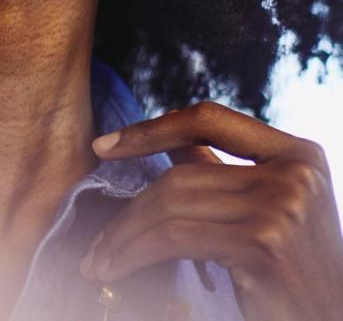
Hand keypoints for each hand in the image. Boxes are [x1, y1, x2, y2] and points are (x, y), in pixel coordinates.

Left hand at [78, 101, 342, 319]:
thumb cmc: (295, 273)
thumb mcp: (270, 210)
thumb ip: (225, 173)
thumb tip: (171, 141)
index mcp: (298, 154)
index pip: (208, 119)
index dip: (150, 129)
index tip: (102, 145)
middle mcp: (295, 173)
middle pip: (180, 175)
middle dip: (129, 210)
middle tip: (96, 241)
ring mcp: (282, 206)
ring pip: (170, 205)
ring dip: (124, 236)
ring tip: (98, 261)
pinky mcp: (263, 243)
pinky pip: (174, 237)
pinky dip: (134, 252)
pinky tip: (114, 267)